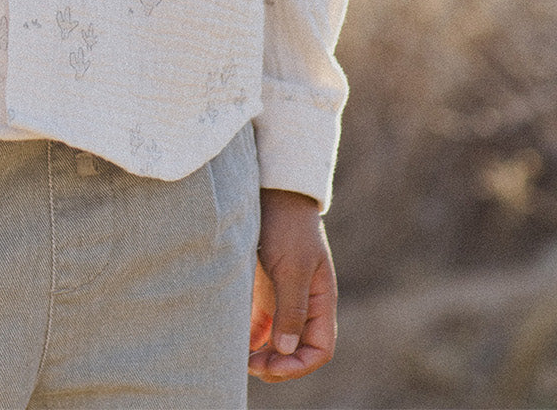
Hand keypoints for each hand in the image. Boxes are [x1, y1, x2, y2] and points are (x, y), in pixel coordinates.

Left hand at [248, 188, 336, 381]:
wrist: (273, 190)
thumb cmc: (287, 226)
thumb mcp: (292, 267)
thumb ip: (291, 308)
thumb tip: (287, 350)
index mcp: (321, 300)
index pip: (319, 349)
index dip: (298, 365)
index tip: (270, 364)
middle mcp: (306, 303)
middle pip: (298, 349)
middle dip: (278, 363)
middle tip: (250, 364)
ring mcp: (285, 295)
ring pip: (278, 339)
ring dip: (263, 353)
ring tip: (240, 357)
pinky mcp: (266, 286)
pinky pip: (262, 322)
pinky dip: (252, 336)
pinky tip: (236, 341)